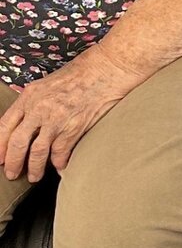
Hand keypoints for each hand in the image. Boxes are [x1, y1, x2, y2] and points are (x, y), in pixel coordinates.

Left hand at [0, 47, 136, 180]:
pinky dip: (59, 164)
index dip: (0, 145)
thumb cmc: (80, 73)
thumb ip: (34, 103)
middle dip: (12, 162)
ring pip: (37, 152)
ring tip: (33, 177)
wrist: (105, 70)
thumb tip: (25, 123)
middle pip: (17, 142)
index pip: (5, 125)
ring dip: (34, 168)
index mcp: (29, 96)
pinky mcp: (73, 128)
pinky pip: (61, 153)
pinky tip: (59, 169)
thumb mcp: (47, 83)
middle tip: (11, 173)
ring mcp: (56, 120)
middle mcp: (39, 109)